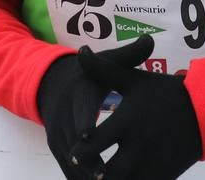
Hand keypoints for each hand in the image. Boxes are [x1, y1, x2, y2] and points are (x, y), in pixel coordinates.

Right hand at [37, 37, 151, 178]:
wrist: (56, 86)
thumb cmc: (91, 76)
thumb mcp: (107, 62)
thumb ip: (129, 55)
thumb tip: (149, 38)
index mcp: (78, 95)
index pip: (80, 108)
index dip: (83, 121)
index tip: (90, 133)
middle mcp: (64, 117)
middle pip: (73, 141)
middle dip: (87, 157)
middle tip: (103, 173)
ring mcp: (59, 137)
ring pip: (71, 160)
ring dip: (85, 175)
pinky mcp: (59, 151)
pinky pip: (70, 169)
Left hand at [69, 34, 201, 179]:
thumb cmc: (165, 93)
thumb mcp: (135, 79)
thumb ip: (105, 70)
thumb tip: (81, 52)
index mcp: (128, 121)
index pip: (96, 143)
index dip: (82, 152)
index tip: (75, 153)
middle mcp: (139, 146)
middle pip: (107, 173)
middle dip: (93, 175)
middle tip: (88, 171)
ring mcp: (152, 164)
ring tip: (102, 177)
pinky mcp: (164, 175)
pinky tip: (124, 179)